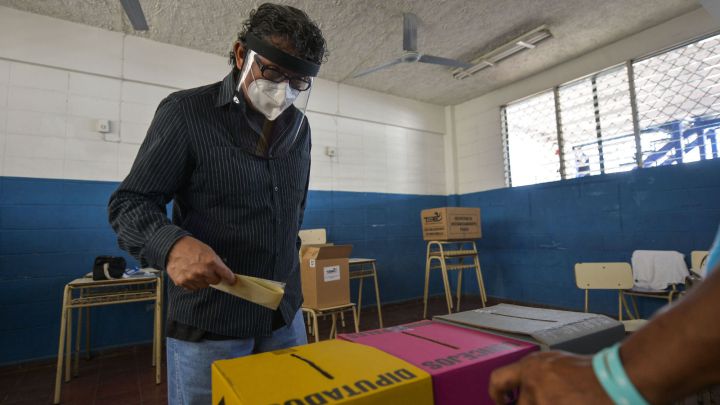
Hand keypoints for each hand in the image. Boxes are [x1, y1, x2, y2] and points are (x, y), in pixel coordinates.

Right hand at [166, 236, 235, 289]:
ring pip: (204, 286)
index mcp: (211, 262)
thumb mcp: (208, 251)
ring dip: (202, 280)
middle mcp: (203, 271)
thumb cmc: (192, 247)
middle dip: (213, 277)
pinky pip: (193, 288)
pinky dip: (193, 283)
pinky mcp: (182, 282)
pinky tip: (189, 274)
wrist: (173, 247)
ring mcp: (192, 278)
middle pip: (215, 281)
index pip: (226, 275)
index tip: (232, 280)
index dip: (230, 278)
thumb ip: (216, 262)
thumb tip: (224, 273)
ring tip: (196, 270)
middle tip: (208, 270)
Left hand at [489, 351, 611, 404]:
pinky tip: (570, 401)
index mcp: (531, 367)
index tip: (501, 401)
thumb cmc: (587, 371)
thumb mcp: (553, 363)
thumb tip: (520, 392)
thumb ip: (534, 377)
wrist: (613, 380)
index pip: (498, 380)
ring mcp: (545, 400)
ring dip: (546, 404)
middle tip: (544, 401)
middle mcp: (533, 383)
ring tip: (565, 398)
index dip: (495, 394)